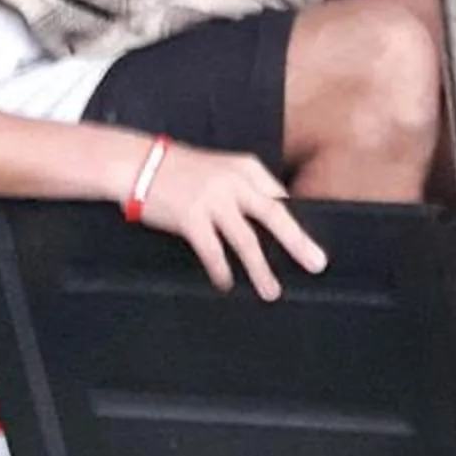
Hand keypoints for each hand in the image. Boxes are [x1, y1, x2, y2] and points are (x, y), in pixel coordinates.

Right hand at [135, 140, 328, 299]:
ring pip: (246, 240)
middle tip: (317, 264)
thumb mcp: (221, 170)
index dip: (298, 224)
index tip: (311, 245)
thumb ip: (245, 190)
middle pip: (275, 215)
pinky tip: (226, 284)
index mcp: (247, 168)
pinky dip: (222, 270)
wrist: (138, 163)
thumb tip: (271, 222)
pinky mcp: (190, 217)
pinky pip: (213, 251)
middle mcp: (234, 182)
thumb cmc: (181, 171)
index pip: (281, 198)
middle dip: (298, 243)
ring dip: (261, 269)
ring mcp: (212, 199)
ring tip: (272, 291)